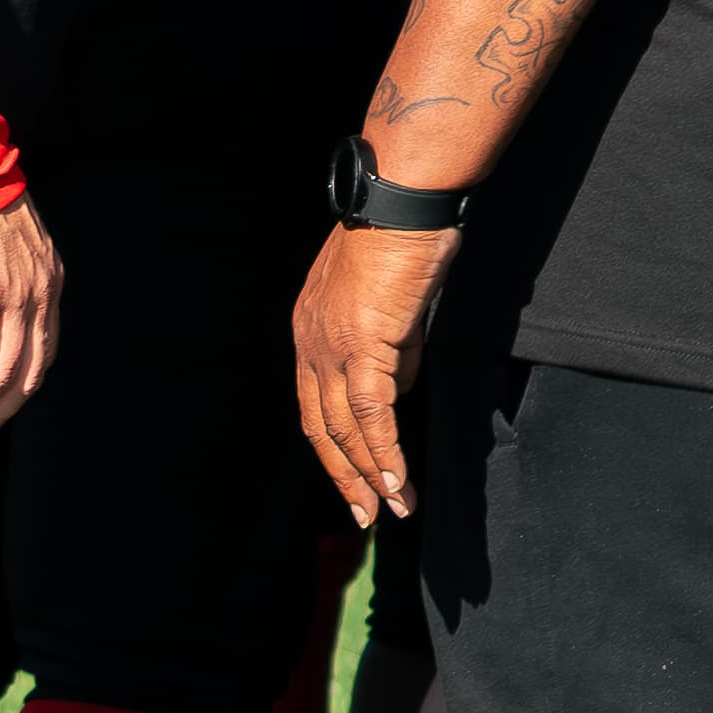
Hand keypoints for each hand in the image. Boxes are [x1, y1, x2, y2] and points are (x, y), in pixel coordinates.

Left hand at [292, 219, 456, 522]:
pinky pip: (373, 412)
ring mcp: (331, 345)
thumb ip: (390, 346)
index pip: (316, 405)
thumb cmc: (403, 235)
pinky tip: (397, 479)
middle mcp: (310, 344)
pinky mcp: (364, 344)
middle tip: (368, 513)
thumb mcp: (389, 300)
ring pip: (346, 427)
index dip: (336, 447)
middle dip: (345, 476)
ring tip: (394, 507)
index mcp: (309, 332)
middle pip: (322, 427)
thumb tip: (398, 387)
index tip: (357, 478)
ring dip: (369, 474)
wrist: (403, 199)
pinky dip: (384, 451)